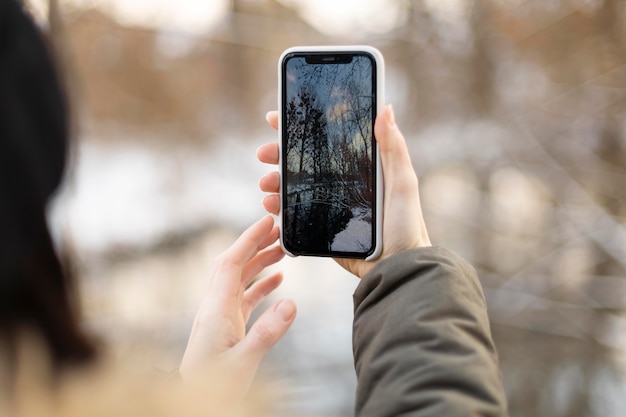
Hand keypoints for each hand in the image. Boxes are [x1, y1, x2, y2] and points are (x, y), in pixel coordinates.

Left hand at [179, 216, 295, 398]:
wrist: (195, 403)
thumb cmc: (214, 387)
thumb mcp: (243, 362)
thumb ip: (266, 333)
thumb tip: (291, 303)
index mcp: (217, 310)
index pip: (231, 263)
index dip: (248, 239)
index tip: (266, 222)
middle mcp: (216, 308)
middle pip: (234, 264)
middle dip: (254, 243)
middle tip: (278, 229)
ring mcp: (220, 317)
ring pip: (239, 279)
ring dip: (259, 261)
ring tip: (282, 250)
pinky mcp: (226, 327)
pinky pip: (244, 297)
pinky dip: (260, 284)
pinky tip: (277, 281)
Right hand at [257, 105, 430, 277]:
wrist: (397, 266)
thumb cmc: (406, 224)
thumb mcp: (403, 181)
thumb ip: (393, 147)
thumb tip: (384, 108)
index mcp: (357, 167)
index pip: (325, 140)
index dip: (300, 127)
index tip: (277, 118)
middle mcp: (340, 183)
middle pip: (302, 162)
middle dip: (278, 155)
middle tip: (264, 153)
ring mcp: (328, 205)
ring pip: (293, 188)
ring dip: (275, 182)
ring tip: (266, 184)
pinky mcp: (322, 228)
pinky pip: (295, 214)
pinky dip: (279, 209)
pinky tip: (271, 206)